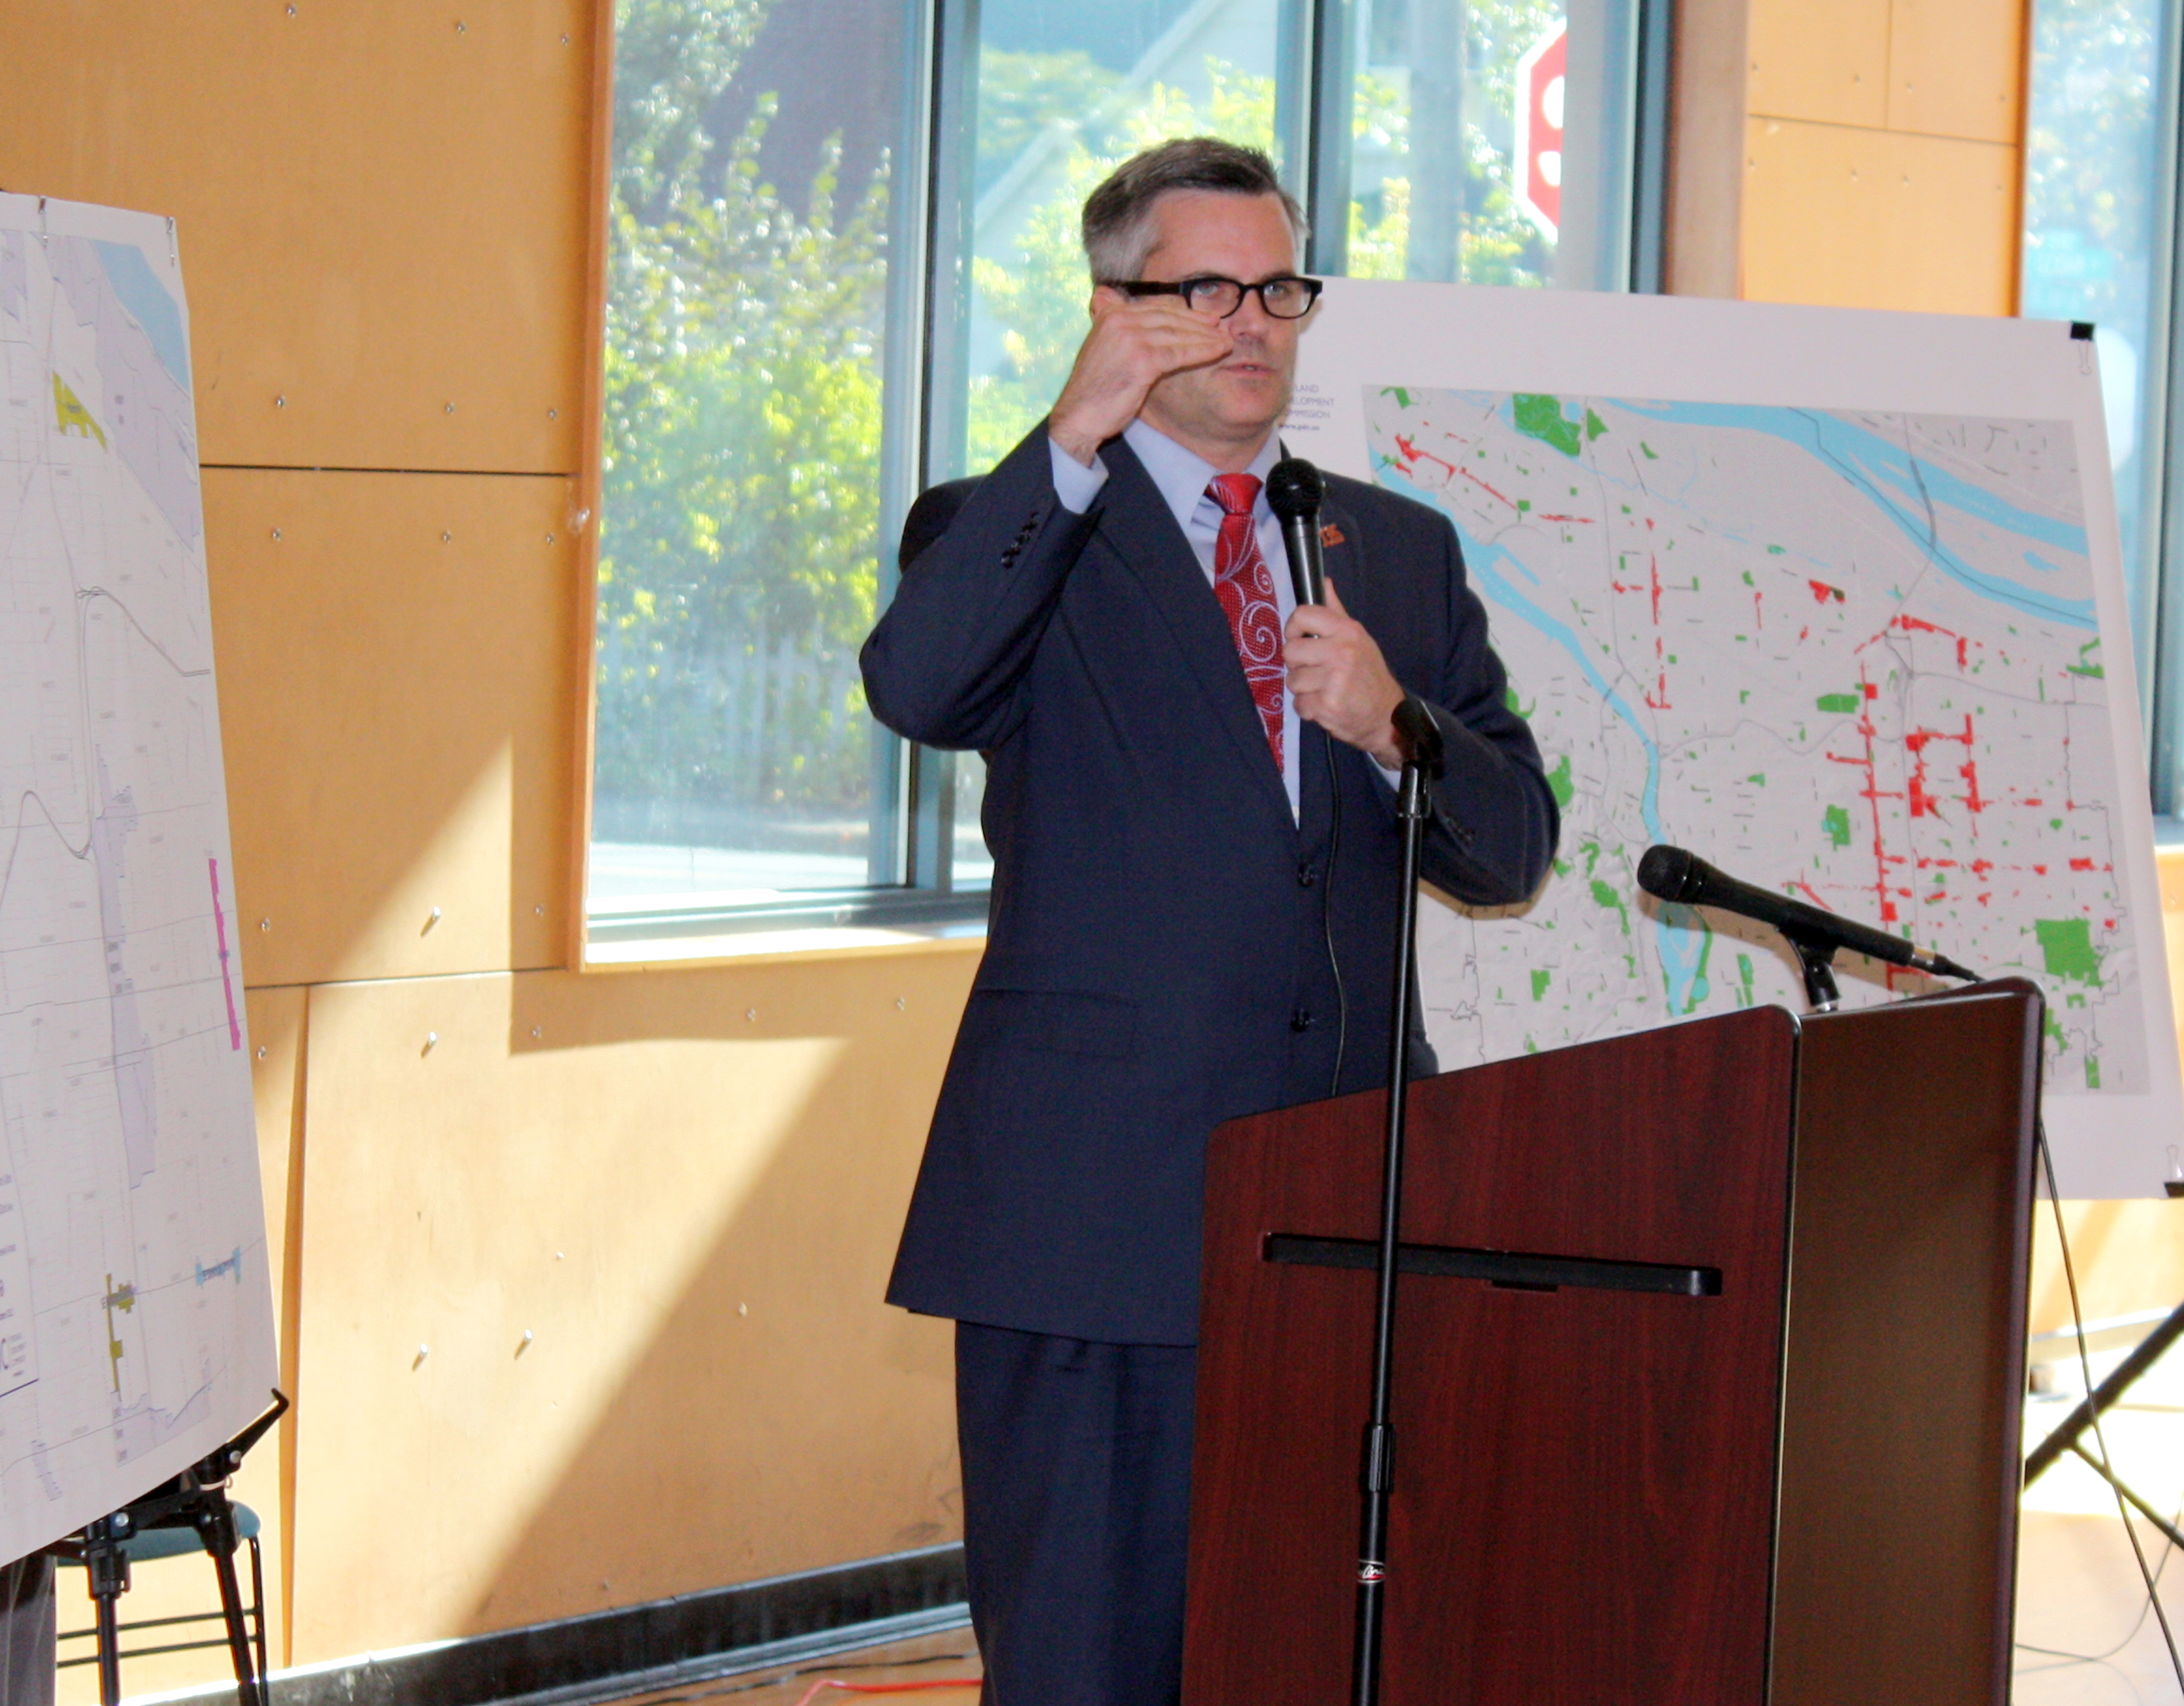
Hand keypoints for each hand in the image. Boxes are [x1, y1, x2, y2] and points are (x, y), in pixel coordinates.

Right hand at [1048, 290, 1232, 464]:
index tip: (1204, 318)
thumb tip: (1146, 323)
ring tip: (1226, 342)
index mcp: (1111, 313)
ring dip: (1206, 338)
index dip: (1184, 312)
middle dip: (1198, 323)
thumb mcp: (1104, 349)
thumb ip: (1121, 331)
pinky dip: (1202, 352)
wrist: (1077, 415)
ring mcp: (1130, 337)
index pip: (1156, 306)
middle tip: (1221, 328)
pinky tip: (1218, 352)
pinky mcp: (1141, 359)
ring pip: (1178, 334)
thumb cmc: (1094, 389)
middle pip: (1170, 317)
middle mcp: (1120, 319)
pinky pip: (1180, 353)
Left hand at [1285, 579, 1405, 766]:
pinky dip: (1309, 709)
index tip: (1300, 639)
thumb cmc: (1369, 676)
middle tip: (1318, 672)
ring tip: (1325, 690)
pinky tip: (1326, 706)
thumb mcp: (1358, 639)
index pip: (1302, 615)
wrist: (1388, 716)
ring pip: (1292, 680)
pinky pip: (1299, 704)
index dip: (1293, 629)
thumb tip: (1323, 582)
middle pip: (1290, 651)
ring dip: (1304, 690)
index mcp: (1348, 631)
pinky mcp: (1327, 705)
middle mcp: (1341, 651)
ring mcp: (1334, 679)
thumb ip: (1336, 612)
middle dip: (1298, 665)